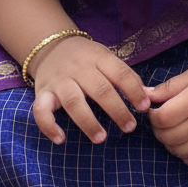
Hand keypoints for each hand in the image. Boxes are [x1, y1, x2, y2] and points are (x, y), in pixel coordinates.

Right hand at [30, 36, 150, 143]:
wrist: (50, 47)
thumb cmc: (86, 58)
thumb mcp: (106, 58)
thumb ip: (124, 75)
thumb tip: (147, 96)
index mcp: (98, 57)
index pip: (120, 73)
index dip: (133, 91)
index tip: (144, 107)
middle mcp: (78, 68)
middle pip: (99, 89)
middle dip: (117, 110)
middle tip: (129, 127)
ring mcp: (59, 80)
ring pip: (73, 102)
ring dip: (88, 122)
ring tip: (101, 138)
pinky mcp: (42, 92)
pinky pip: (40, 110)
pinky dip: (49, 126)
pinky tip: (60, 139)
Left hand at [147, 58, 187, 166]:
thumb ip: (168, 87)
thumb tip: (143, 95)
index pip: (162, 119)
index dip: (152, 116)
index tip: (155, 110)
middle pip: (168, 137)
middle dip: (159, 130)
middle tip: (163, 121)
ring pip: (180, 152)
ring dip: (170, 144)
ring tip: (174, 130)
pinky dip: (186, 156)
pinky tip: (187, 142)